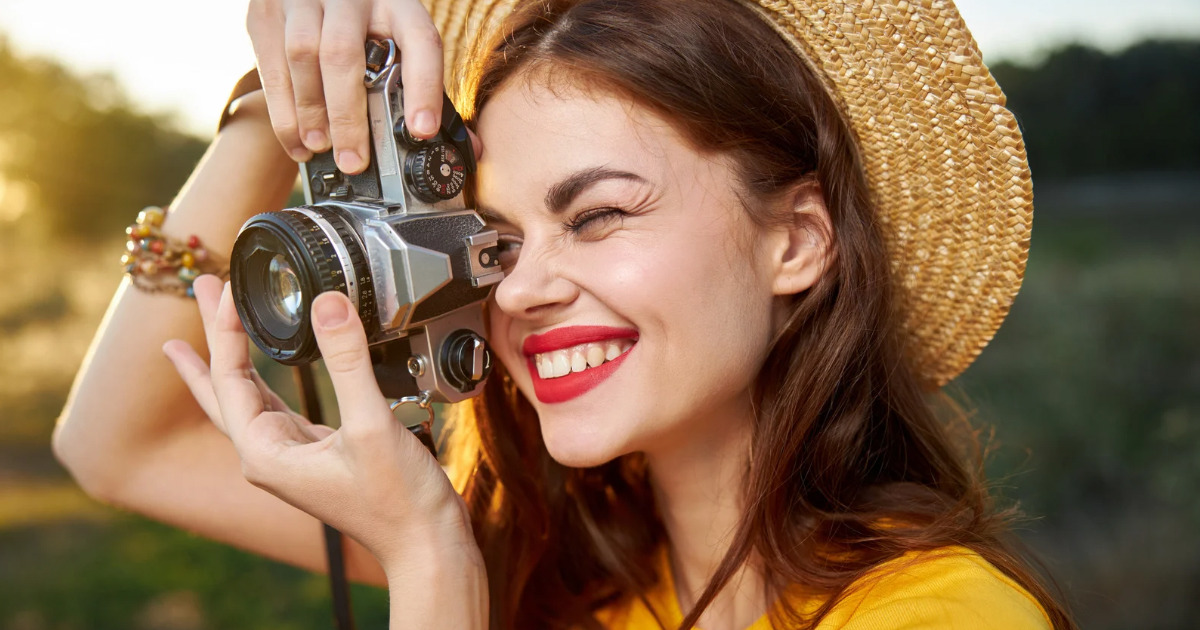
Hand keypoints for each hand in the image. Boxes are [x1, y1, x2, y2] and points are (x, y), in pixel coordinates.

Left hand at [163, 275, 474, 572]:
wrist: (426, 544)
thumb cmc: (398, 499)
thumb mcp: (371, 425)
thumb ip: (348, 362)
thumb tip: (327, 302)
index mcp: (266, 453)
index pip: (229, 378)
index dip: (224, 329)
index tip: (224, 285)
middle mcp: (270, 456)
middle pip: (225, 387)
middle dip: (211, 338)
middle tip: (202, 286)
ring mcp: (293, 456)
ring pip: (249, 396)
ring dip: (234, 356)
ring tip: (217, 324)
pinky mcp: (319, 453)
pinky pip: (278, 406)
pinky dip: (265, 379)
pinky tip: (265, 369)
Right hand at [246, 0, 447, 172]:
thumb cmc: (367, 23)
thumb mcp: (401, 38)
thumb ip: (428, 88)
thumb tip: (468, 150)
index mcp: (399, 3)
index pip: (419, 41)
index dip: (424, 88)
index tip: (422, 131)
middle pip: (344, 53)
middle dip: (348, 116)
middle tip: (354, 161)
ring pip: (302, 56)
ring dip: (310, 113)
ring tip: (321, 149)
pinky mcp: (266, 12)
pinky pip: (270, 65)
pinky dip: (282, 111)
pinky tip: (297, 142)